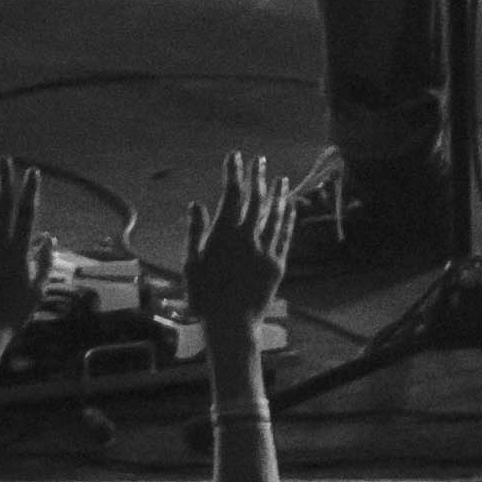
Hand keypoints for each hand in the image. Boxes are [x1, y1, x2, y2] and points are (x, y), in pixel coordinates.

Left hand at [0, 157, 47, 357]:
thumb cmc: (11, 315)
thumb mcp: (36, 291)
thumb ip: (45, 263)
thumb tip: (50, 238)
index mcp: (19, 250)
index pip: (27, 213)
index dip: (30, 190)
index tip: (32, 171)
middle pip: (3, 204)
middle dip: (5, 179)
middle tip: (4, 160)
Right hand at [185, 152, 295, 355]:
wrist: (231, 325)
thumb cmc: (204, 297)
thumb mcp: (191, 265)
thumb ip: (195, 233)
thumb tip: (196, 205)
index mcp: (224, 234)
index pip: (231, 194)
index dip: (234, 173)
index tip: (235, 157)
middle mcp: (247, 237)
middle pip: (255, 199)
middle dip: (257, 176)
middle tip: (260, 160)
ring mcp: (265, 250)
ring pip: (274, 214)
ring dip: (277, 194)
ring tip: (281, 178)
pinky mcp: (277, 265)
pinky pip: (285, 235)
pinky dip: (288, 219)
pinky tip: (290, 208)